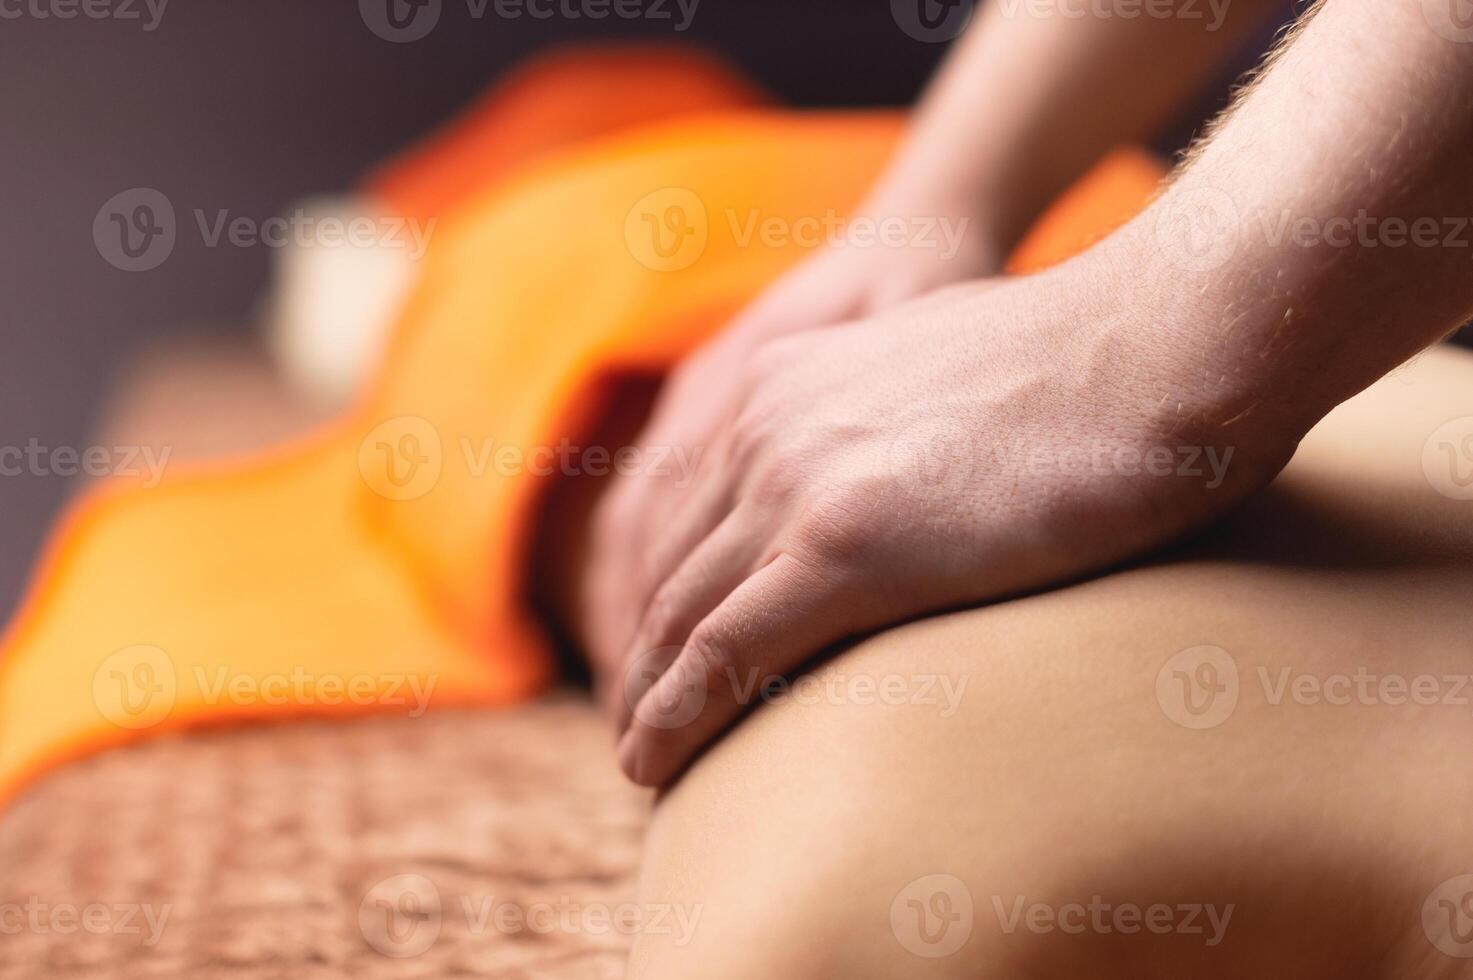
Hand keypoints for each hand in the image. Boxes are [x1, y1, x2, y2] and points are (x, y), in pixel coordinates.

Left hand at [609, 266, 1301, 784]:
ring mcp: (798, 481)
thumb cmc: (1087, 369)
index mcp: (786, 384)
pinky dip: (675, 714)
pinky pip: (724, 651)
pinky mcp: (843, 546)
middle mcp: (767, 423)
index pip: (687, 508)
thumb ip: (887, 427)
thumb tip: (896, 491)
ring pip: (680, 613)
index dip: (663, 593)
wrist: (1160, 342)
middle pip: (669, 564)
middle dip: (642, 652)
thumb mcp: (944, 380)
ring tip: (636, 759)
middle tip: (633, 723)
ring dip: (646, 696)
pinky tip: (652, 763)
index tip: (657, 655)